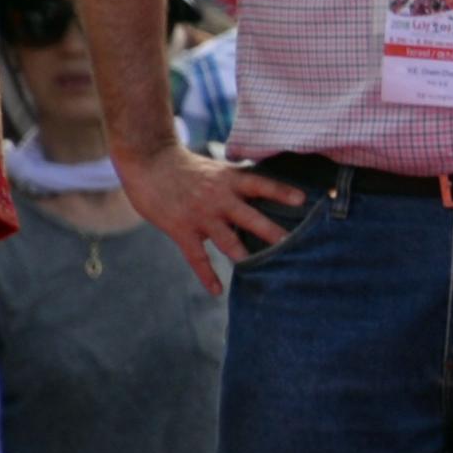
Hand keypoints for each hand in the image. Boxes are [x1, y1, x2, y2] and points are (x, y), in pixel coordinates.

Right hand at [115, 143, 307, 294]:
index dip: (281, 191)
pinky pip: (197, 257)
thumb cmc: (185, 166)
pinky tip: (216, 291)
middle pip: (250, 217)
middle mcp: (219, 197)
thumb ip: (236, 186)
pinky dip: (207, 275)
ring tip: (263, 269)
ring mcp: (200, 215)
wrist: (149, 161)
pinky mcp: (181, 229)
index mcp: (230, 180)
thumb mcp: (216, 169)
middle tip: (291, 243)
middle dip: (271, 231)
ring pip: (228, 240)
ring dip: (244, 255)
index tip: (303, 199)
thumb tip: (259, 201)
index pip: (261, 184)